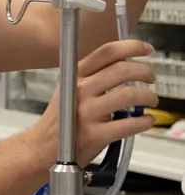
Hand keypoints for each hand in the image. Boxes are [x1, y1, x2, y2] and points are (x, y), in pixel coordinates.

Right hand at [29, 40, 157, 169]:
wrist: (43, 147)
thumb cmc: (61, 119)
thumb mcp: (69, 89)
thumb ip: (92, 76)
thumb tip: (124, 66)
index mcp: (75, 76)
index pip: (106, 53)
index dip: (130, 47)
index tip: (145, 48)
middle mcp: (80, 90)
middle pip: (122, 70)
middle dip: (145, 71)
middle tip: (151, 77)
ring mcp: (87, 112)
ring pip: (129, 95)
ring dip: (148, 96)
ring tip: (151, 100)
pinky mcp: (95, 135)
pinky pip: (129, 124)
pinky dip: (144, 121)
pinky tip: (146, 120)